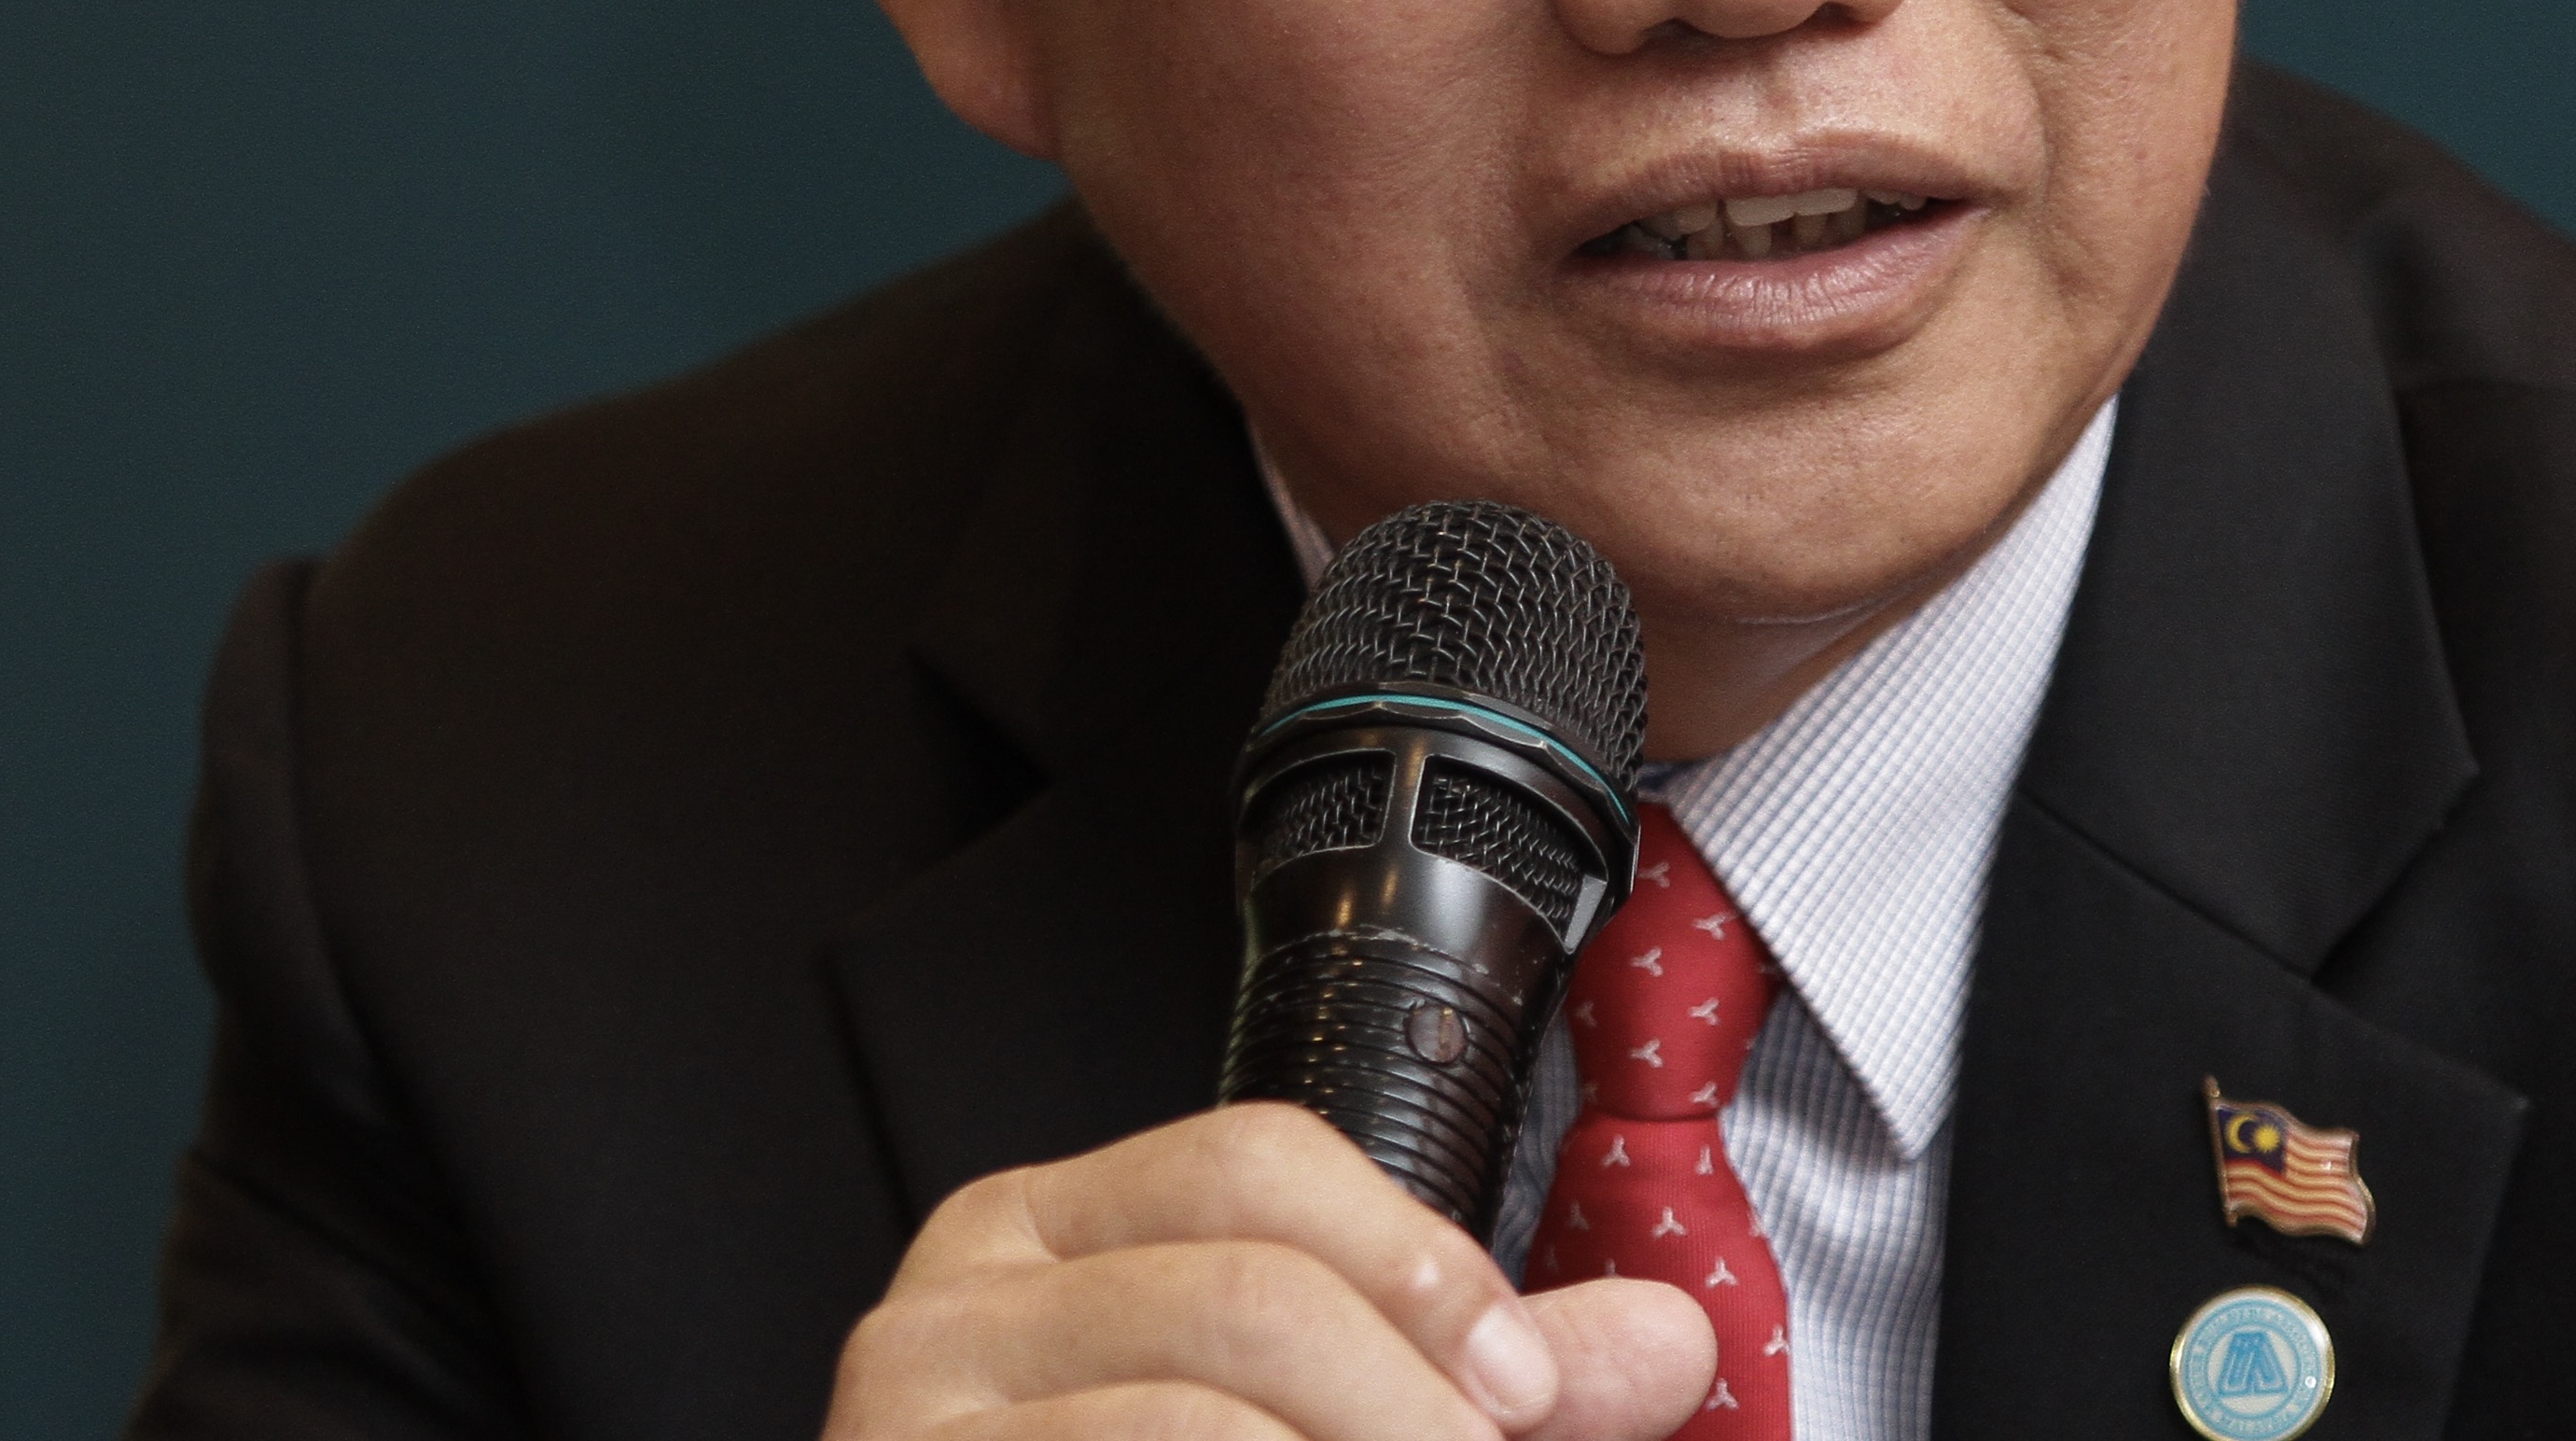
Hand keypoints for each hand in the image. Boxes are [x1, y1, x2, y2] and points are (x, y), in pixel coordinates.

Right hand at [822, 1102, 1713, 1440]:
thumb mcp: (1309, 1429)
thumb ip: (1467, 1384)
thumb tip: (1670, 1341)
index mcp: (1041, 1238)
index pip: (1254, 1163)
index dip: (1421, 1266)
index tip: (1528, 1391)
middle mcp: (948, 1314)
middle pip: (1240, 1295)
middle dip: (1410, 1409)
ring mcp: (906, 1433)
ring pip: (1192, 1421)